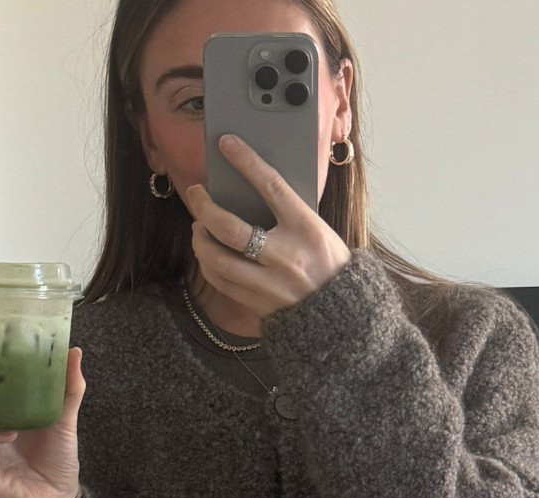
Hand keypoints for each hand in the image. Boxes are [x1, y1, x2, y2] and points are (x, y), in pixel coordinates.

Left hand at [184, 133, 350, 320]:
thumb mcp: (317, 230)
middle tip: (196, 194)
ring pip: (219, 260)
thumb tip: (252, 190)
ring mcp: (271, 285)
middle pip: (231, 230)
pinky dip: (209, 264)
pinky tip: (207, 253)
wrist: (342, 312)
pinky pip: (222, 283)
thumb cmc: (329, 263)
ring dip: (201, 240)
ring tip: (199, 227)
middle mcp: (287, 258)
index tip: (227, 144)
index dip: (247, 163)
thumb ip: (289, 213)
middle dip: (206, 209)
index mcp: (306, 229)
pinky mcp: (260, 305)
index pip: (272, 187)